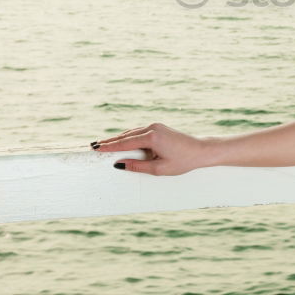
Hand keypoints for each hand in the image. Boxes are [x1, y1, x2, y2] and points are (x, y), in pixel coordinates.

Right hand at [91, 122, 212, 175]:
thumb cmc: (183, 161)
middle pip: (126, 135)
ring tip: (103, 144)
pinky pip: (139, 132)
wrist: (201, 150)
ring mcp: (156, 126)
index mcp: (152, 137)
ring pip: (131, 132)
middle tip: (93, 145)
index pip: (125, 143)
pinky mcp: (158, 127)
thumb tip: (119, 164)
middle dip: (110, 141)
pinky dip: (128, 137)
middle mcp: (152, 128)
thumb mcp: (159, 169)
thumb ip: (138, 166)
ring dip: (118, 138)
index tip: (95, 148)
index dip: (109, 147)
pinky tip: (121, 141)